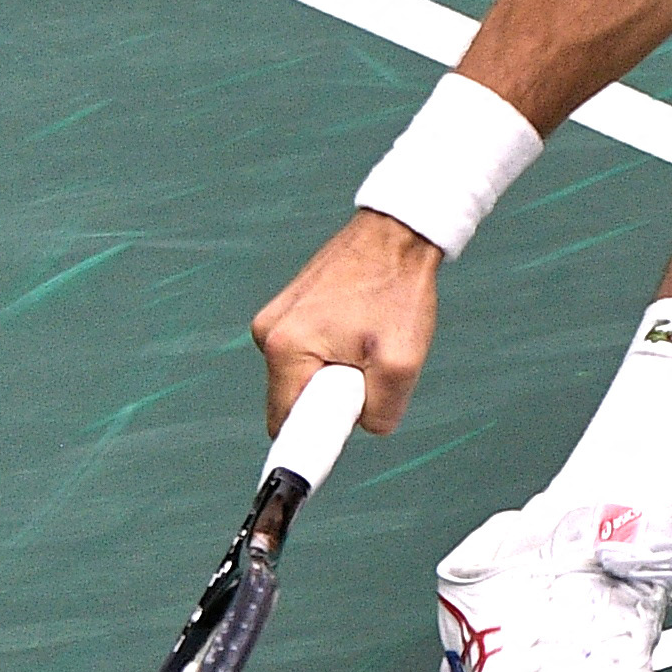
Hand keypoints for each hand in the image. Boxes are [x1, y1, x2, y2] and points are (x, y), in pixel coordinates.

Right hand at [251, 207, 440, 438]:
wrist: (399, 232)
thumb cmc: (399, 289)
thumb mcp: (403, 363)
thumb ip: (381, 412)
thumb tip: (365, 425)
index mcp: (285, 348)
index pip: (285, 424)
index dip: (314, 439)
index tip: (341, 430)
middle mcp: (268, 333)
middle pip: (294, 400)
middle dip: (332, 399)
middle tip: (369, 372)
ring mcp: (276, 317)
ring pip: (303, 375)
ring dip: (336, 373)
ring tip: (369, 342)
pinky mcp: (289, 308)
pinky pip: (308, 352)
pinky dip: (335, 352)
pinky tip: (361, 328)